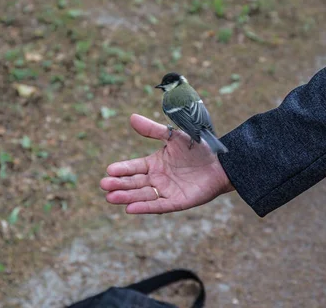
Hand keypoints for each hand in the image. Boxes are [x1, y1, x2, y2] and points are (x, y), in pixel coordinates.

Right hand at [101, 114, 234, 213]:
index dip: (122, 169)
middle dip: (119, 184)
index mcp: (155, 163)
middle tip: (104, 185)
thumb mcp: (174, 136)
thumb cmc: (198, 148)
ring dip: (127, 197)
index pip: (134, 167)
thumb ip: (153, 130)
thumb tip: (132, 117)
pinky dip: (144, 207)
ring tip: (110, 197)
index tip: (109, 170)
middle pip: (134, 183)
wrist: (221, 164)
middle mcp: (158, 178)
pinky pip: (158, 206)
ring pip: (142, 195)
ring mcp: (166, 191)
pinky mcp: (177, 202)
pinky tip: (130, 208)